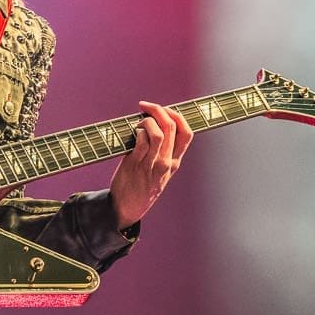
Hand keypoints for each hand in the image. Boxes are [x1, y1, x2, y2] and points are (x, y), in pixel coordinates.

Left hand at [109, 101, 192, 229]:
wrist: (127, 208)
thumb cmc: (141, 187)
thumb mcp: (160, 172)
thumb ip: (162, 153)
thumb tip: (154, 124)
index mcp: (175, 162)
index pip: (187, 134)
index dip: (178, 116)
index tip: (165, 109)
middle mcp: (166, 163)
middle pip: (171, 127)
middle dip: (158, 110)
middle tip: (145, 106)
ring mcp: (152, 164)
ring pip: (157, 133)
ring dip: (146, 121)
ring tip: (138, 124)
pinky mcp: (135, 165)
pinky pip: (140, 141)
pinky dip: (136, 132)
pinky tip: (131, 135)